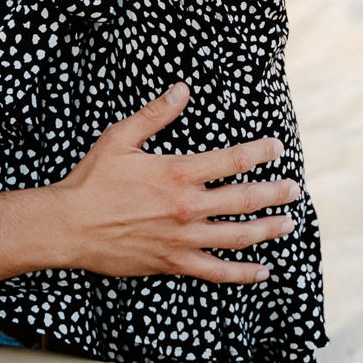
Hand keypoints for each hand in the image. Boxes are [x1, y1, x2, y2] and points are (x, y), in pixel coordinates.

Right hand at [49, 83, 298, 282]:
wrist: (68, 227)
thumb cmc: (92, 181)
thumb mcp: (120, 138)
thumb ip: (155, 114)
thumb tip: (181, 89)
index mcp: (177, 173)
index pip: (231, 161)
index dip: (259, 153)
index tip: (277, 148)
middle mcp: (186, 207)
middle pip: (244, 199)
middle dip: (274, 193)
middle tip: (295, 190)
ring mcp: (182, 239)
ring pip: (237, 236)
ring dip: (267, 230)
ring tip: (288, 224)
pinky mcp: (173, 263)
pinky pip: (216, 272)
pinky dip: (242, 273)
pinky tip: (262, 272)